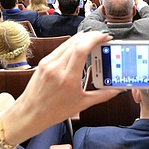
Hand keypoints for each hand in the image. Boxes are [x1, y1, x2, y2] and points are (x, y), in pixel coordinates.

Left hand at [0, 31, 119, 144]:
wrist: (31, 112)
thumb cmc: (54, 111)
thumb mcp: (82, 104)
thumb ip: (102, 95)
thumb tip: (116, 89)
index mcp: (68, 79)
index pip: (81, 49)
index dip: (95, 38)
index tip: (105, 37)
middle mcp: (57, 68)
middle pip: (76, 42)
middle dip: (92, 36)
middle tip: (103, 37)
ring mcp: (49, 63)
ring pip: (68, 42)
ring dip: (83, 38)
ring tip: (94, 40)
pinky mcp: (44, 62)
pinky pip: (61, 47)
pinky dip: (72, 44)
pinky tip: (80, 46)